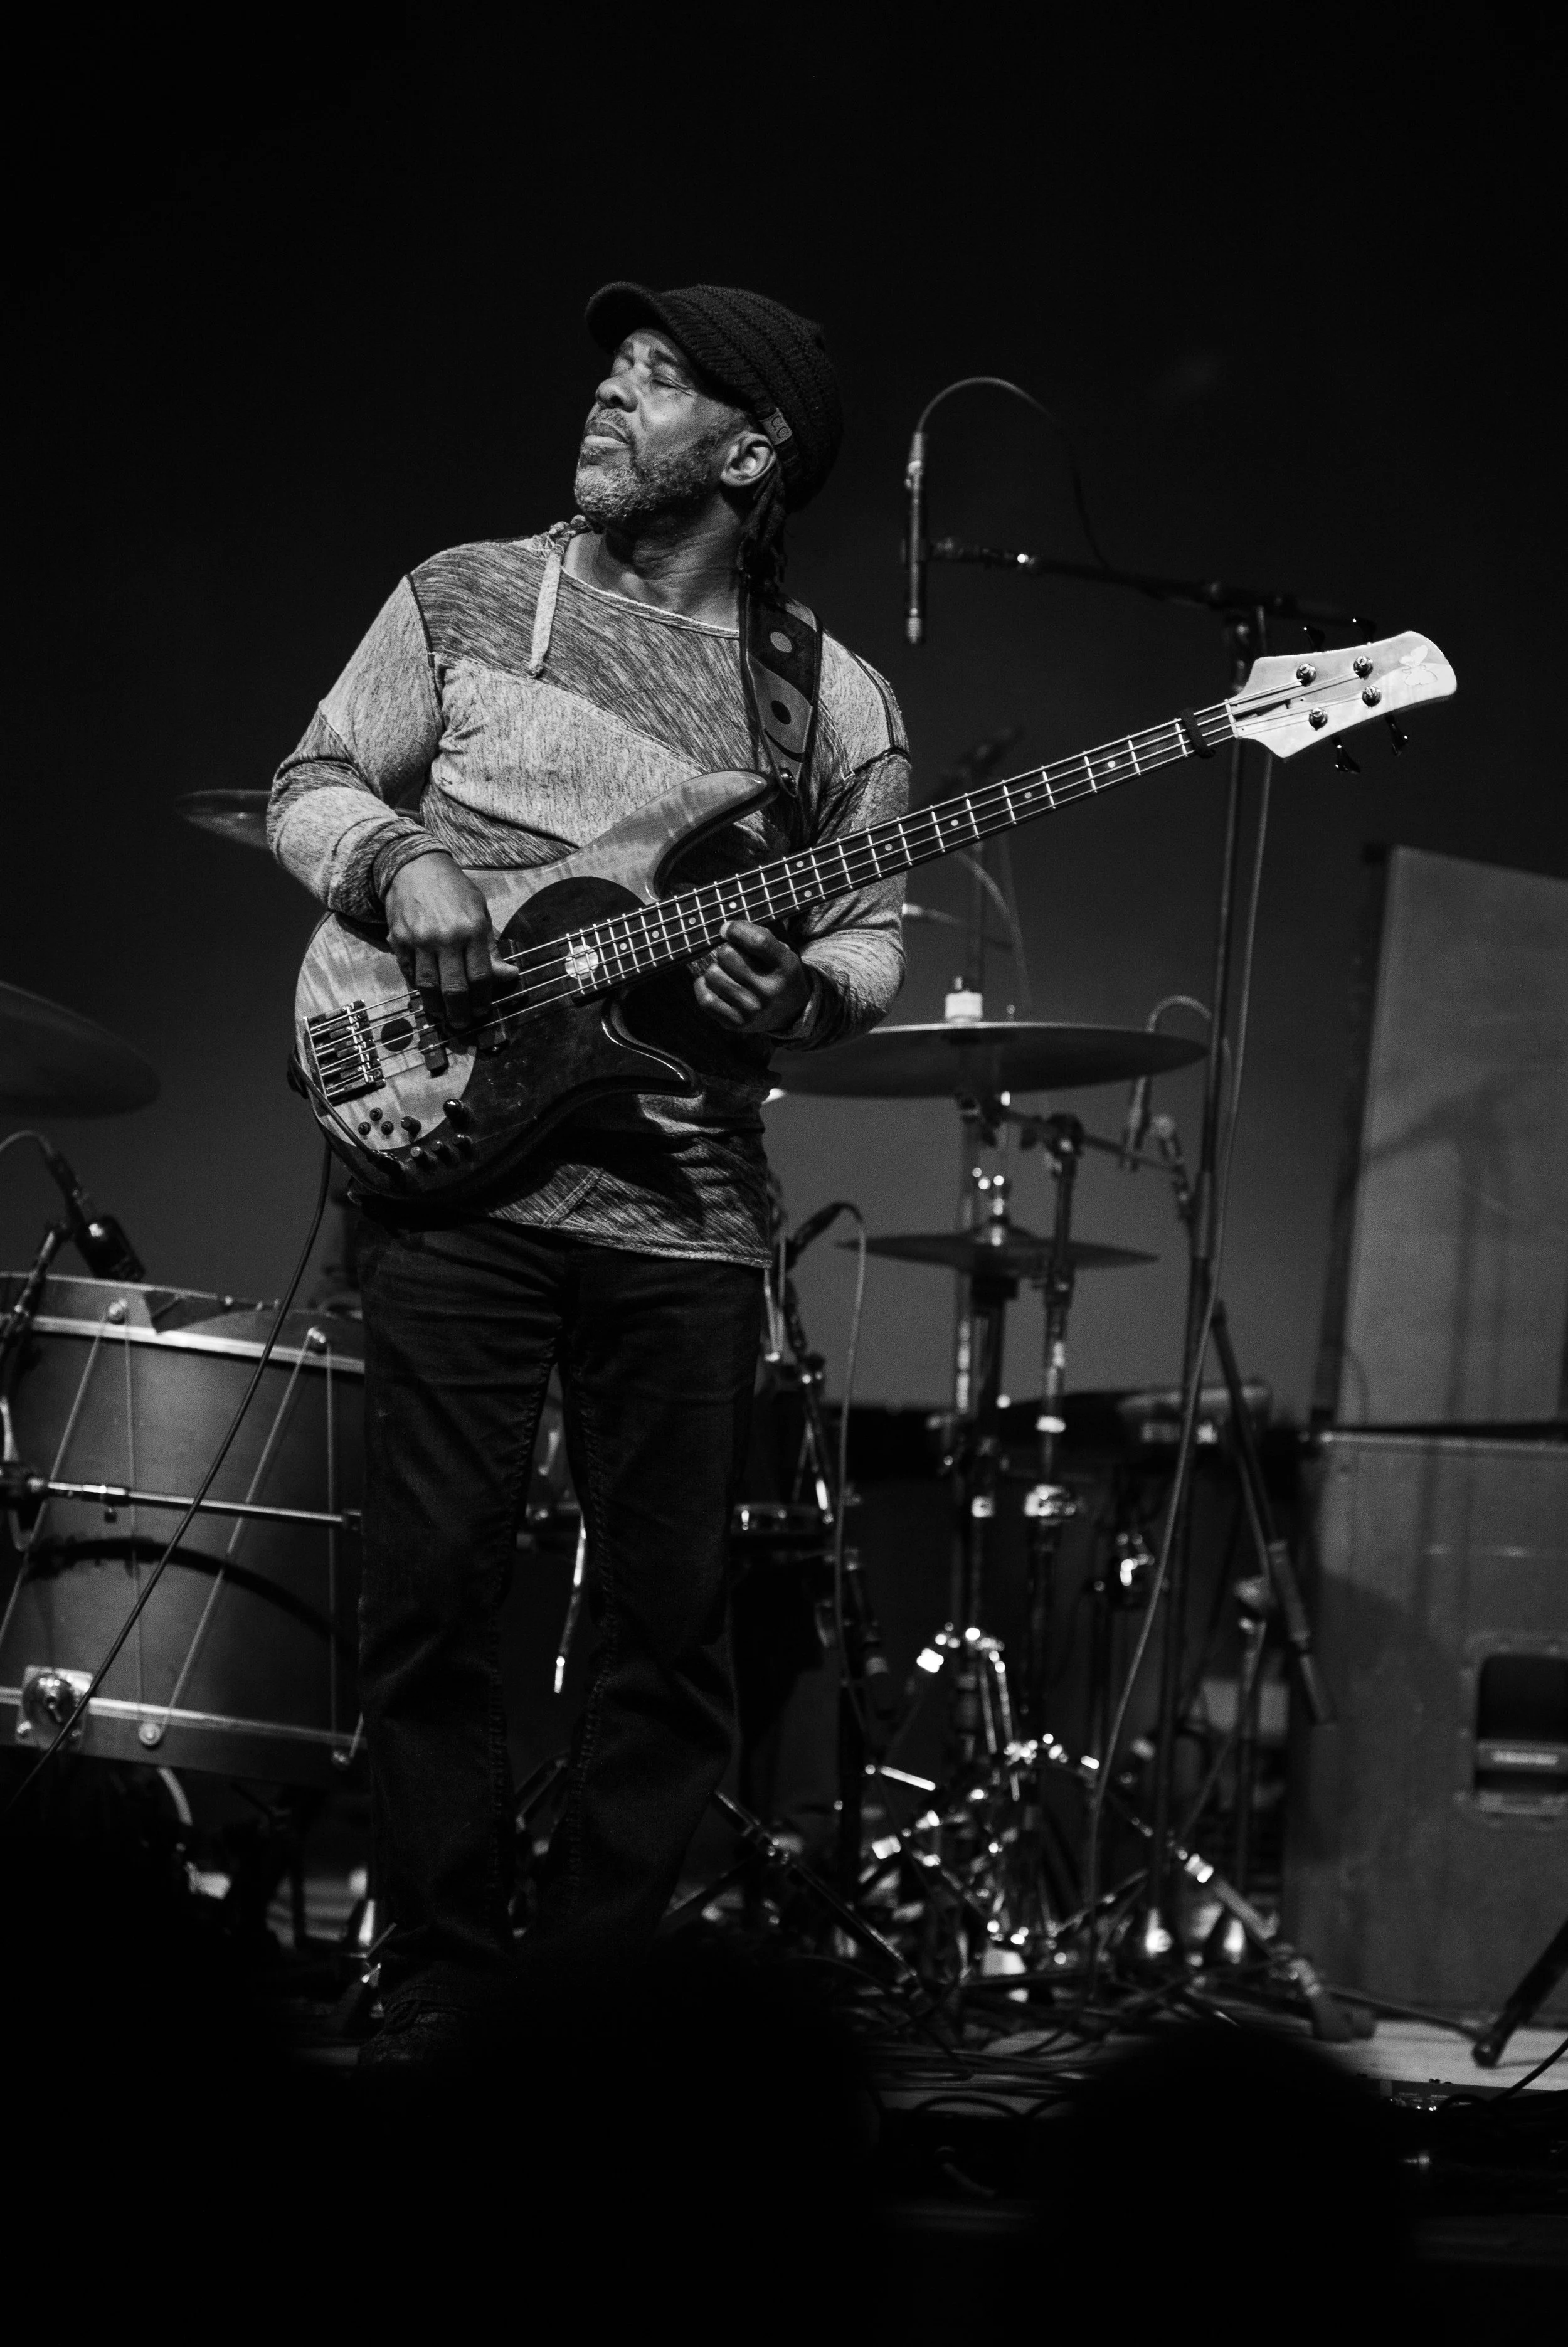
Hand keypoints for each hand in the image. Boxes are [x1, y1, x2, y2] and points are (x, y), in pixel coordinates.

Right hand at [384, 851, 500, 1034]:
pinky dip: (418, 989)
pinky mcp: (399, 941)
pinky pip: (409, 974)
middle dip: (460, 1012)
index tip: (482, 1011)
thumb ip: (491, 947)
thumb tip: (509, 976)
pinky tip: (427, 996)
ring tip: (444, 1016)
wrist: (414, 868)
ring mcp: (420, 940)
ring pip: (428, 986)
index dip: (482, 1000)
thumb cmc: (454, 890)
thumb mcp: (480, 911)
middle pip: (454, 988)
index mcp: (472, 929)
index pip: (480, 976)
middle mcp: (446, 937)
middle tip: (462, 1024)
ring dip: (437, 1007)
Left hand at [693, 920, 810, 1035]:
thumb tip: (723, 930)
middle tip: (732, 958)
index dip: (736, 929)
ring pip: (712, 975)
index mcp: (785, 966)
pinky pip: (706, 999)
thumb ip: (758, 936)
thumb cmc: (778, 972)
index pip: (758, 940)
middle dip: (726, 951)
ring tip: (727, 974)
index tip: (727, 930)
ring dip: (715, 970)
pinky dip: (704, 987)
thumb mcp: (782, 951)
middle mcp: (770, 990)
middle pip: (727, 955)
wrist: (792, 1012)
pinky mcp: (737, 1023)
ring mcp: (753, 1009)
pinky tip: (715, 985)